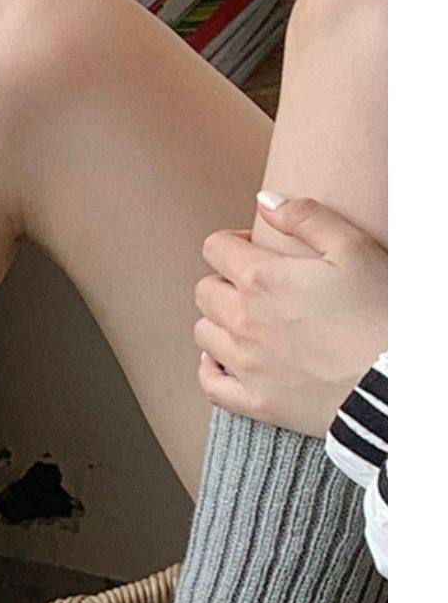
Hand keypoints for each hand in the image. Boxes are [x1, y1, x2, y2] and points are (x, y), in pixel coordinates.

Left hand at [194, 195, 387, 435]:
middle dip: (225, 281)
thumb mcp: (354, 248)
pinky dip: (212, 370)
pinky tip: (227, 362)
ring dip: (219, 322)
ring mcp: (245, 365)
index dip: (232, 243)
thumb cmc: (382, 310)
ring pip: (203, 334)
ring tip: (249, 322)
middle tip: (256, 287)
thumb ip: (307, 218)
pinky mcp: (254, 401)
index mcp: (262, 279)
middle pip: (205, 291)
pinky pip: (210, 384)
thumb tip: (265, 200)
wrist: (398, 379)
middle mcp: (243, 321)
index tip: (253, 249)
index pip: (215, 248)